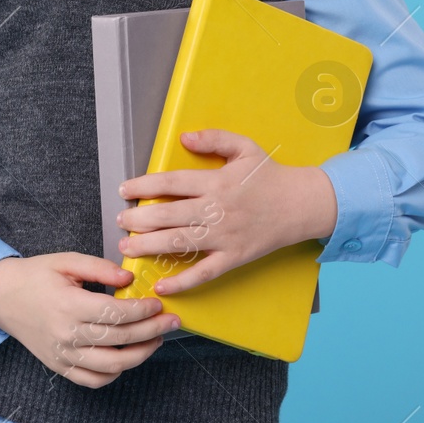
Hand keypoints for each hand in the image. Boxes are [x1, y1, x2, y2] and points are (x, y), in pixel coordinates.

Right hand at [0, 253, 180, 388]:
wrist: (2, 297)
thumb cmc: (35, 276)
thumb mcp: (66, 260)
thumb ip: (100, 268)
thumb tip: (129, 279)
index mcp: (68, 304)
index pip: (116, 313)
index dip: (143, 310)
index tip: (158, 303)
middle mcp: (66, 334)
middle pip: (120, 339)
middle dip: (152, 330)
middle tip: (171, 321)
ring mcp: (63, 354)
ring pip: (111, 366)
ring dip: (141, 354)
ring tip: (156, 339)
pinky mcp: (59, 367)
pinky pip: (93, 380)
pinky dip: (115, 373)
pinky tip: (127, 357)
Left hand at [116, 129, 337, 296]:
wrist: (303, 204)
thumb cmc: (270, 175)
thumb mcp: (245, 147)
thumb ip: (214, 138)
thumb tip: (183, 138)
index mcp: (216, 181)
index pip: (171, 183)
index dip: (144, 185)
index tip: (124, 188)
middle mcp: (217, 210)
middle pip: (169, 215)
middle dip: (139, 219)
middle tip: (120, 220)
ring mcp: (225, 236)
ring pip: (180, 243)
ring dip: (149, 246)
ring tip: (127, 247)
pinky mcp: (234, 257)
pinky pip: (204, 272)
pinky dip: (182, 281)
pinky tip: (161, 285)